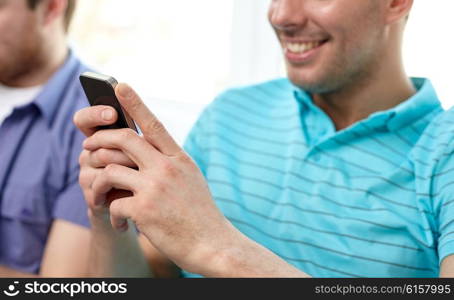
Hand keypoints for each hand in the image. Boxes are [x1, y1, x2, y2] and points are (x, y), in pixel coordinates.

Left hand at [77, 84, 238, 273]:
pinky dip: (111, 215)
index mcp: (179, 159)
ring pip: (109, 170)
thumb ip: (171, 163)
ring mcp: (155, 187)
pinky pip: (112, 204)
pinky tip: (121, 225)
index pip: (154, 125)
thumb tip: (147, 151)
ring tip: (98, 195)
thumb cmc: (201, 215)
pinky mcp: (144, 210)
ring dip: (96, 183)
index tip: (119, 86)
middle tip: (88, 146)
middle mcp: (167, 168)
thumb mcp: (192, 180)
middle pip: (124, 139)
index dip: (135, 103)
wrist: (213, 245)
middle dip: (99, 140)